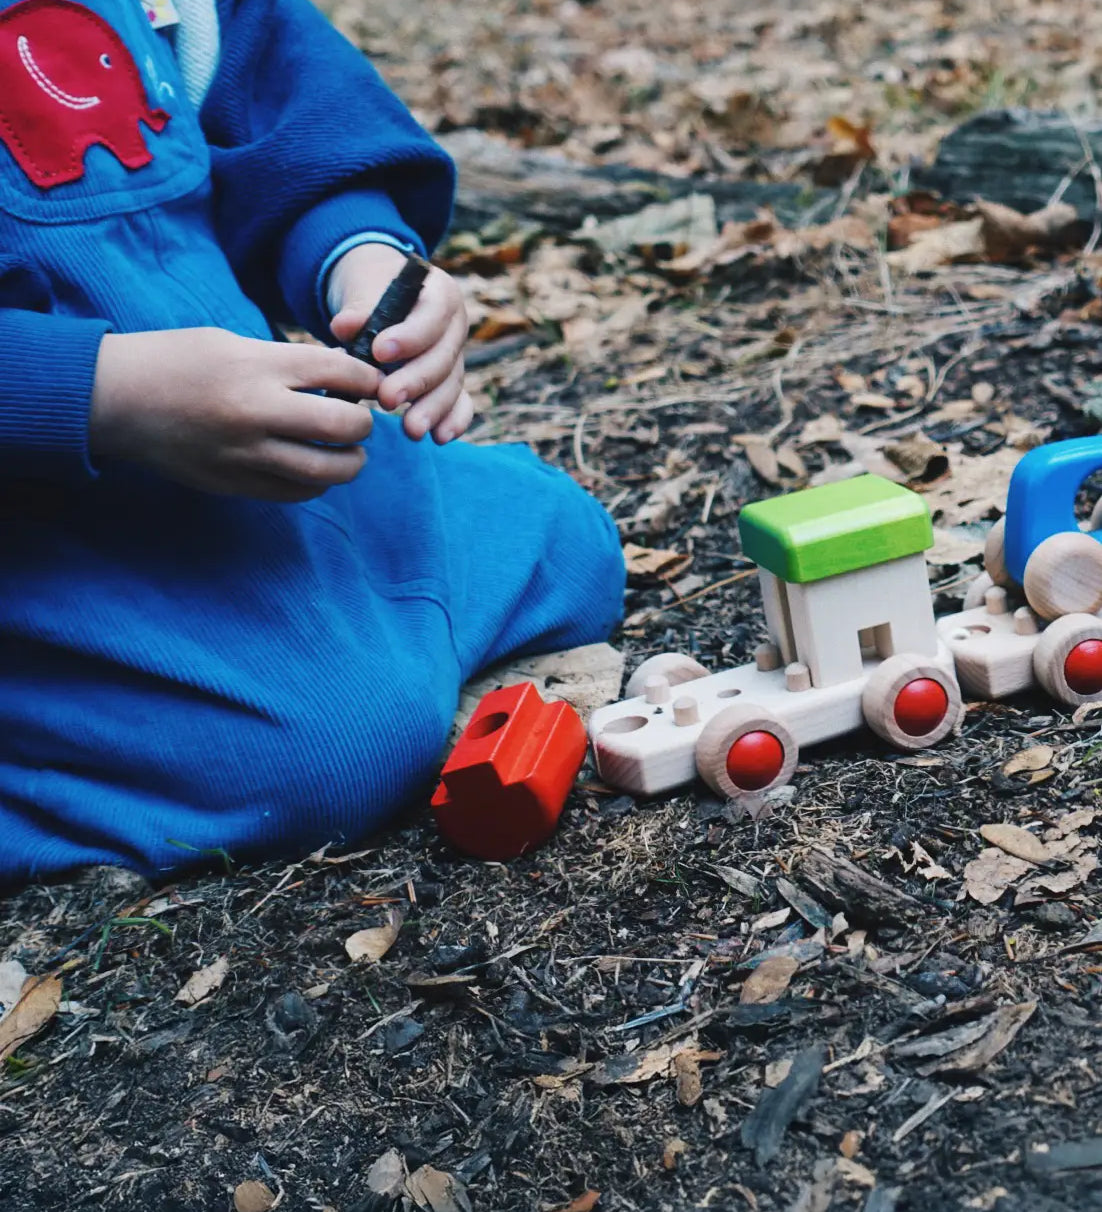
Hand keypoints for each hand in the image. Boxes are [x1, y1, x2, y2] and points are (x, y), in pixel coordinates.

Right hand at [89, 328, 381, 501]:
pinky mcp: (235, 485)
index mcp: (257, 367)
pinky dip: (317, 482)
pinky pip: (297, 492)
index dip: (367, 379)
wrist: (113, 401)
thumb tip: (343, 378)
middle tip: (359, 418)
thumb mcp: (233, 344)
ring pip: (329, 471)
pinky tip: (313, 467)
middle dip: (364, 423)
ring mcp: (246, 455)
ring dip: (350, 461)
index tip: (369, 385)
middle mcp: (256, 413)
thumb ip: (288, 363)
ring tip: (347, 450)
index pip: (340, 373)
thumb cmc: (176, 362)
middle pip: (345, 426)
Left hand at [327, 242, 472, 443]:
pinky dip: (452, 421)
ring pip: (451, 386)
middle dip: (416, 382)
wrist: (380, 299)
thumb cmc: (372, 291)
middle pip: (443, 358)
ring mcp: (456, 359)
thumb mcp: (363, 289)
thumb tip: (344, 327)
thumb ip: (358, 309)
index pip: (432, 317)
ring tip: (411, 430)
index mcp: (440, 295)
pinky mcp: (452, 384)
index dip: (409, 336)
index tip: (379, 352)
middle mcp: (454, 328)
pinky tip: (439, 438)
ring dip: (432, 410)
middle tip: (386, 400)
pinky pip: (460, 404)